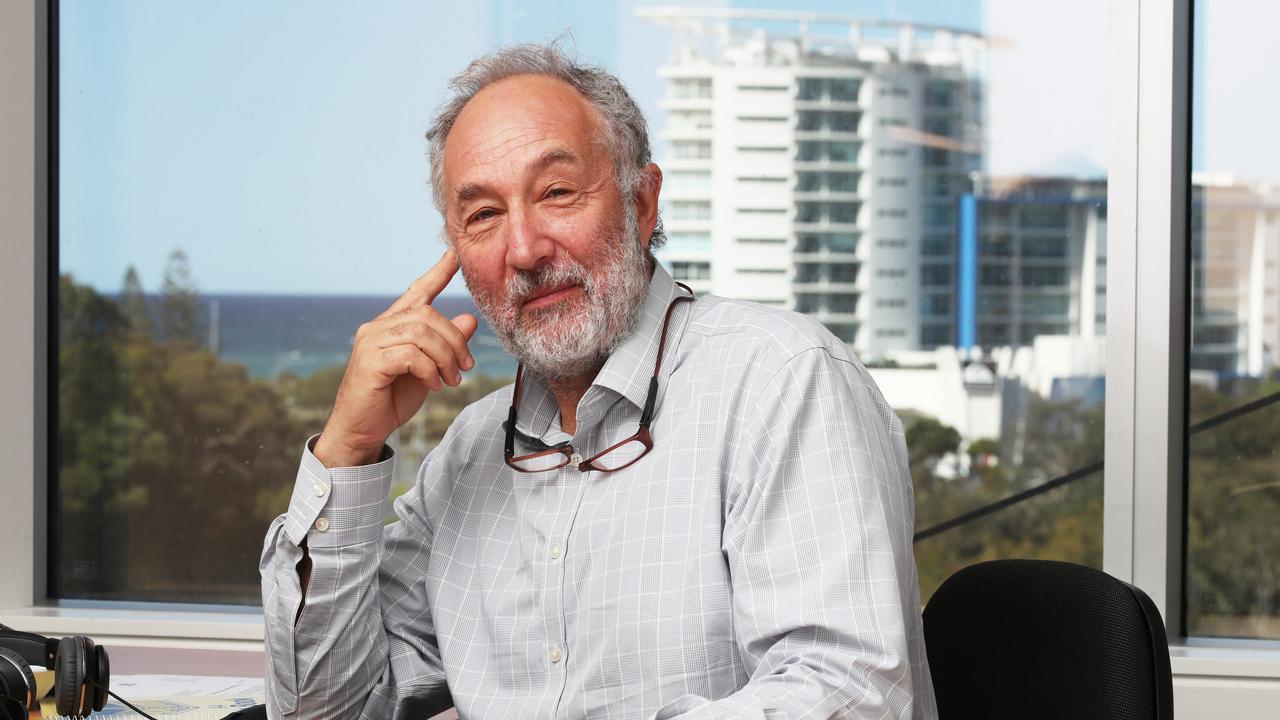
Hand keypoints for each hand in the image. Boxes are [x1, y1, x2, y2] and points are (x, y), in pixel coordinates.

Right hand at [313, 249, 477, 467]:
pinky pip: (410, 355)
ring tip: (451, 379)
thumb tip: (469, 319)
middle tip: (466, 366)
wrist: (362, 430)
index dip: (436, 274)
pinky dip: (429, 370)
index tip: (453, 257)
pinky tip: (434, 385)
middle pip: (427, 315)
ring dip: (445, 357)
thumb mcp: (428, 369)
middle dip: (454, 340)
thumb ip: (445, 345)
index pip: (416, 293)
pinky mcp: (370, 362)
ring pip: (421, 334)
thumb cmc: (391, 399)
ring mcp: (371, 343)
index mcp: (391, 326)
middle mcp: (378, 328)